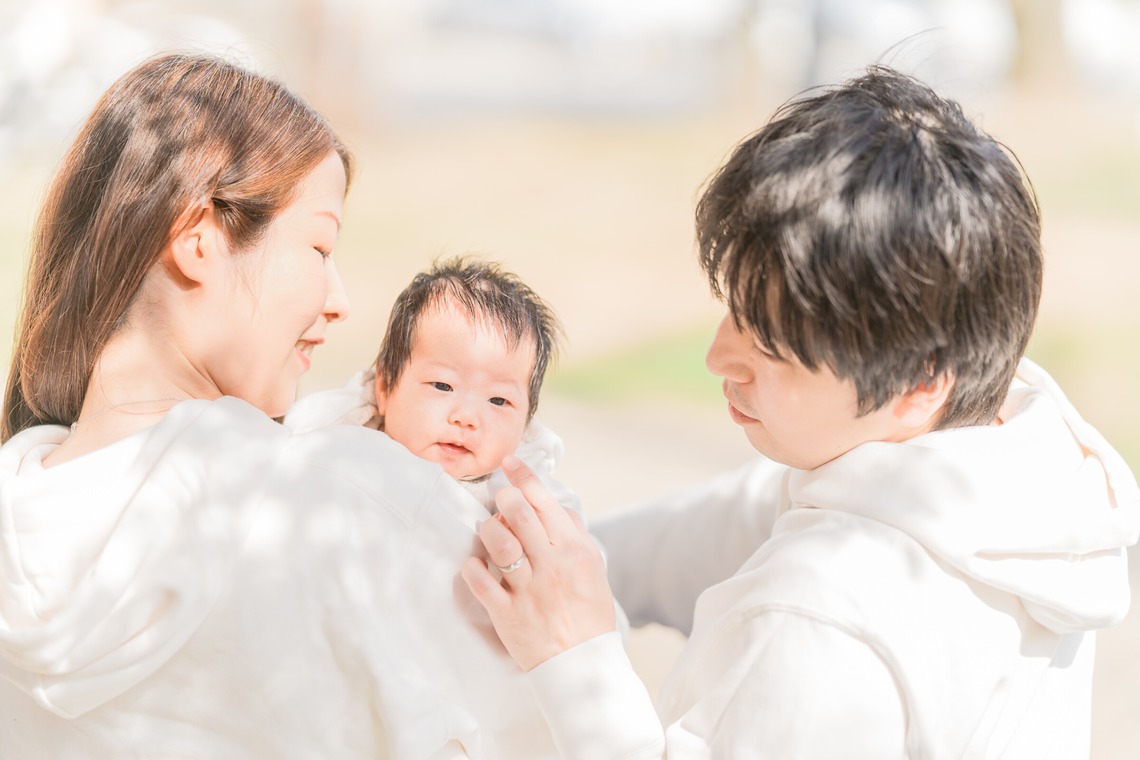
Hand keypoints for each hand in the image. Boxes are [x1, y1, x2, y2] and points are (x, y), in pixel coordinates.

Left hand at [461, 456, 617, 670]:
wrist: (583, 666)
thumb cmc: (589, 614)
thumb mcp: (594, 569)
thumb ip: (575, 535)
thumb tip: (554, 505)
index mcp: (575, 552)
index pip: (546, 503)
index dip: (524, 477)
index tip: (509, 462)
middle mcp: (552, 566)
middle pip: (520, 515)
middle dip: (503, 497)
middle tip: (498, 495)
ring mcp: (528, 591)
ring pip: (499, 543)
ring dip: (488, 530)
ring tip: (489, 530)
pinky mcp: (508, 615)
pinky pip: (481, 582)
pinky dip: (472, 568)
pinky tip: (474, 564)